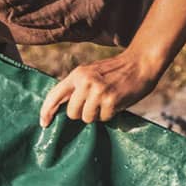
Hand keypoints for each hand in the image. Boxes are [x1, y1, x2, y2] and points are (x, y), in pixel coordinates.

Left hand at [39, 50, 161, 128]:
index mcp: (77, 74)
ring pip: (87, 118)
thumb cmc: (115, 72)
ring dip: (97, 115)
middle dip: (82, 114)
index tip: (44, 123)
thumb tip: (61, 109)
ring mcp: (98, 90)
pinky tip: (117, 102)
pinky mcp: (111, 99)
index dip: (47, 111)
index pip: (55, 95)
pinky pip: (104, 118)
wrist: (140, 63)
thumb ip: (77, 87)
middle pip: (72, 113)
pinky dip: (110, 114)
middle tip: (95, 105)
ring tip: (107, 102)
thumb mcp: (91, 73)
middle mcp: (85, 81)